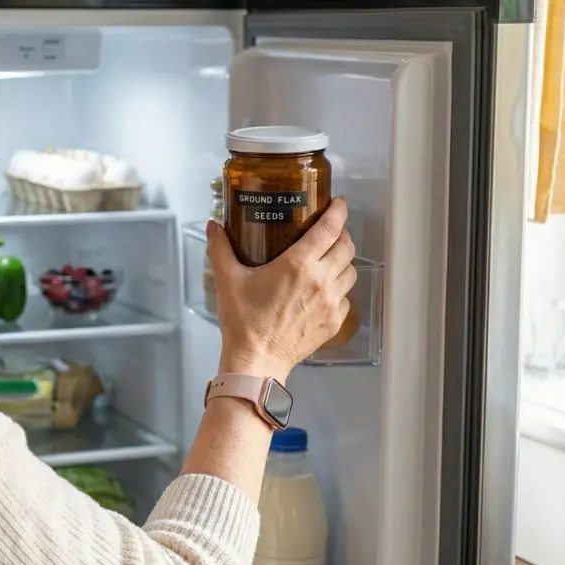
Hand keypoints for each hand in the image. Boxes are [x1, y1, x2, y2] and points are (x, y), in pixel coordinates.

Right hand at [206, 197, 356, 380]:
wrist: (257, 361)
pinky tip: (323, 291)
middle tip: (330, 230)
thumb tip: (214, 227)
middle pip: (346, 246)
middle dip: (342, 233)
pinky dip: (339, 289)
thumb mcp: (228, 280)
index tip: (338, 203)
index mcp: (299, 264)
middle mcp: (321, 280)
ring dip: (342, 261)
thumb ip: (221, 249)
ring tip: (328, 260)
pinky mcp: (334, 322)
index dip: (338, 211)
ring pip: (350, 271)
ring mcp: (332, 303)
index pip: (330, 228)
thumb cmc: (244, 322)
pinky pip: (346, 298)